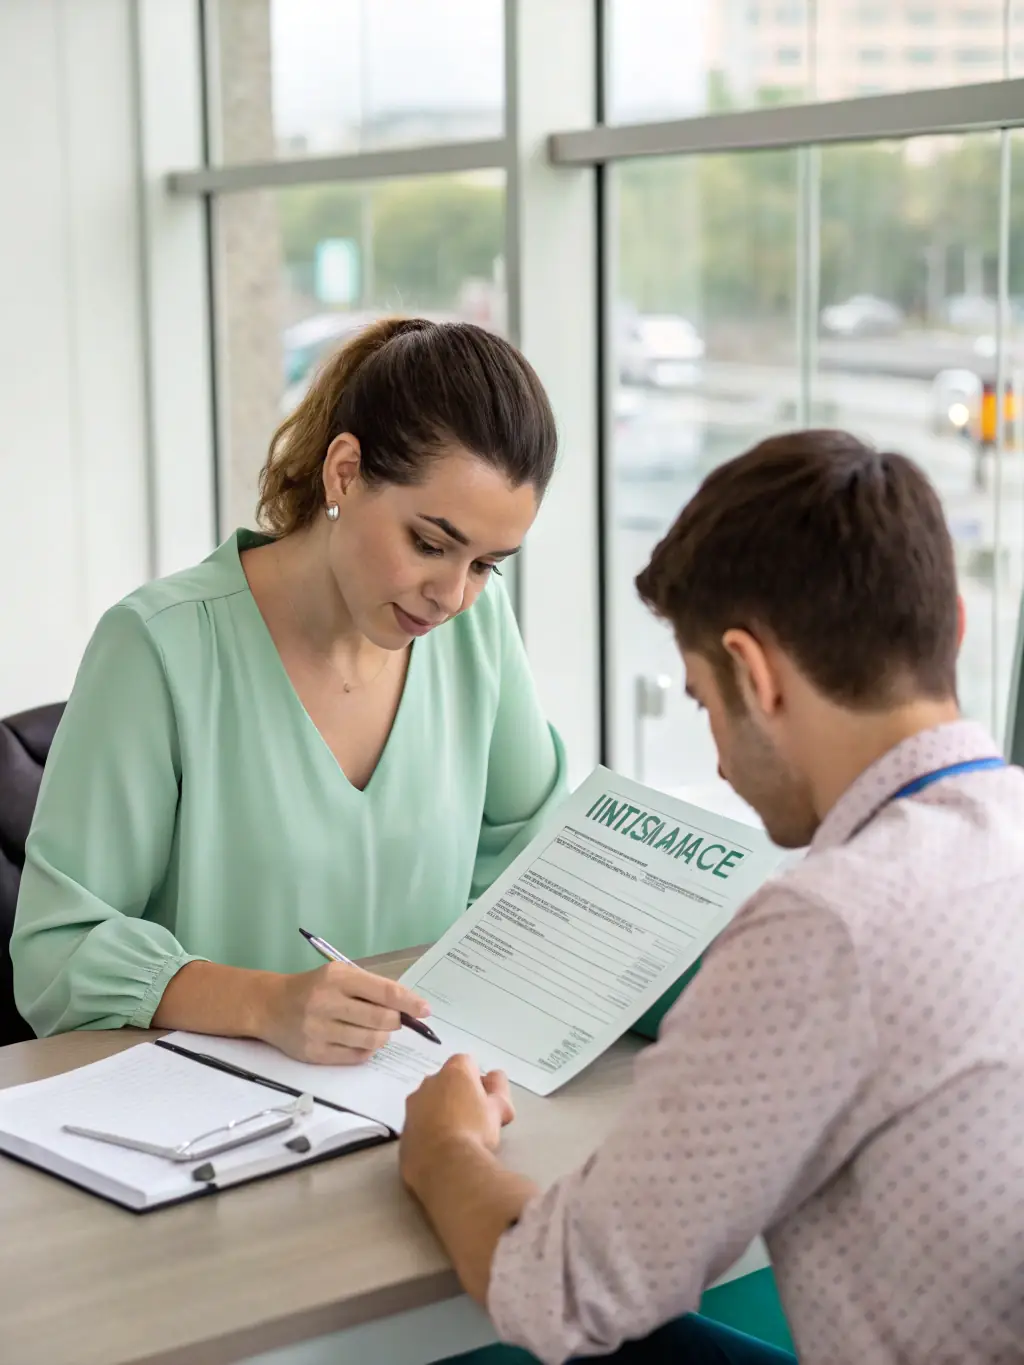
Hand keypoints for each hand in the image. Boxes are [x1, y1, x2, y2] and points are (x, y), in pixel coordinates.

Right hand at [258, 963, 430, 1064]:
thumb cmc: (314, 987)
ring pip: (371, 1041)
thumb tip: (409, 1006)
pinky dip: (366, 1049)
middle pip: (382, 1019)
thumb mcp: (340, 975)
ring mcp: (318, 1030)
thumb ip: (372, 988)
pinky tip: (360, 1040)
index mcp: (337, 978)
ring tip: (375, 1029)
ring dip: (382, 1037)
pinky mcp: (314, 1053)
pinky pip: (356, 1057)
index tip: (425, 1010)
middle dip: (395, 1021)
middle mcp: (326, 1002)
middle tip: (393, 1019)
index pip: (384, 992)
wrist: (271, 1006)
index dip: (409, 1003)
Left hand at [400, 1054, 514, 1198]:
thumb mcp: (499, 1108)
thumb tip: (495, 1076)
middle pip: (445, 1082)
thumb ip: (499, 1087)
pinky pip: (418, 1126)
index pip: (467, 1064)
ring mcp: (412, 1106)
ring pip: (428, 1103)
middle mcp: (428, 1082)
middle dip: (457, 1096)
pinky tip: (439, 1151)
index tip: (484, 1101)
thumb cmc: (475, 1132)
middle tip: (472, 1120)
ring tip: (455, 1139)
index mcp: (453, 1072)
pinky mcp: (403, 1131)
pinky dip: (427, 1133)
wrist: (445, 1167)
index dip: (477, 1081)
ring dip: (440, 1114)